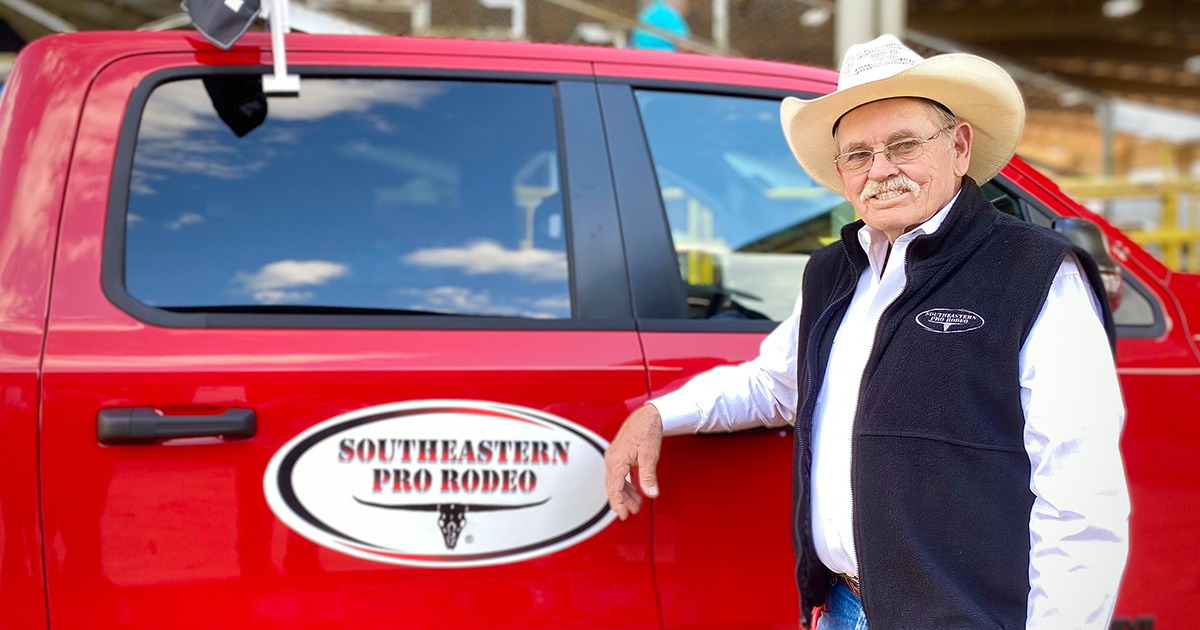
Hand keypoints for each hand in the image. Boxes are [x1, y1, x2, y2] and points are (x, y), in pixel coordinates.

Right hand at [604, 404, 663, 519]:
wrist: (647, 415)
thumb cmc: (647, 431)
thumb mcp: (649, 456)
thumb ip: (648, 477)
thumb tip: (651, 494)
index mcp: (616, 461)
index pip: (613, 488)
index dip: (618, 504)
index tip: (624, 515)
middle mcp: (611, 459)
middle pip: (612, 486)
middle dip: (622, 501)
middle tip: (632, 512)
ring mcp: (613, 456)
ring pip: (615, 481)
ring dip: (625, 493)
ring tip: (636, 503)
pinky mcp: (618, 454)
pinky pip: (618, 473)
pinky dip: (625, 483)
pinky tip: (634, 489)